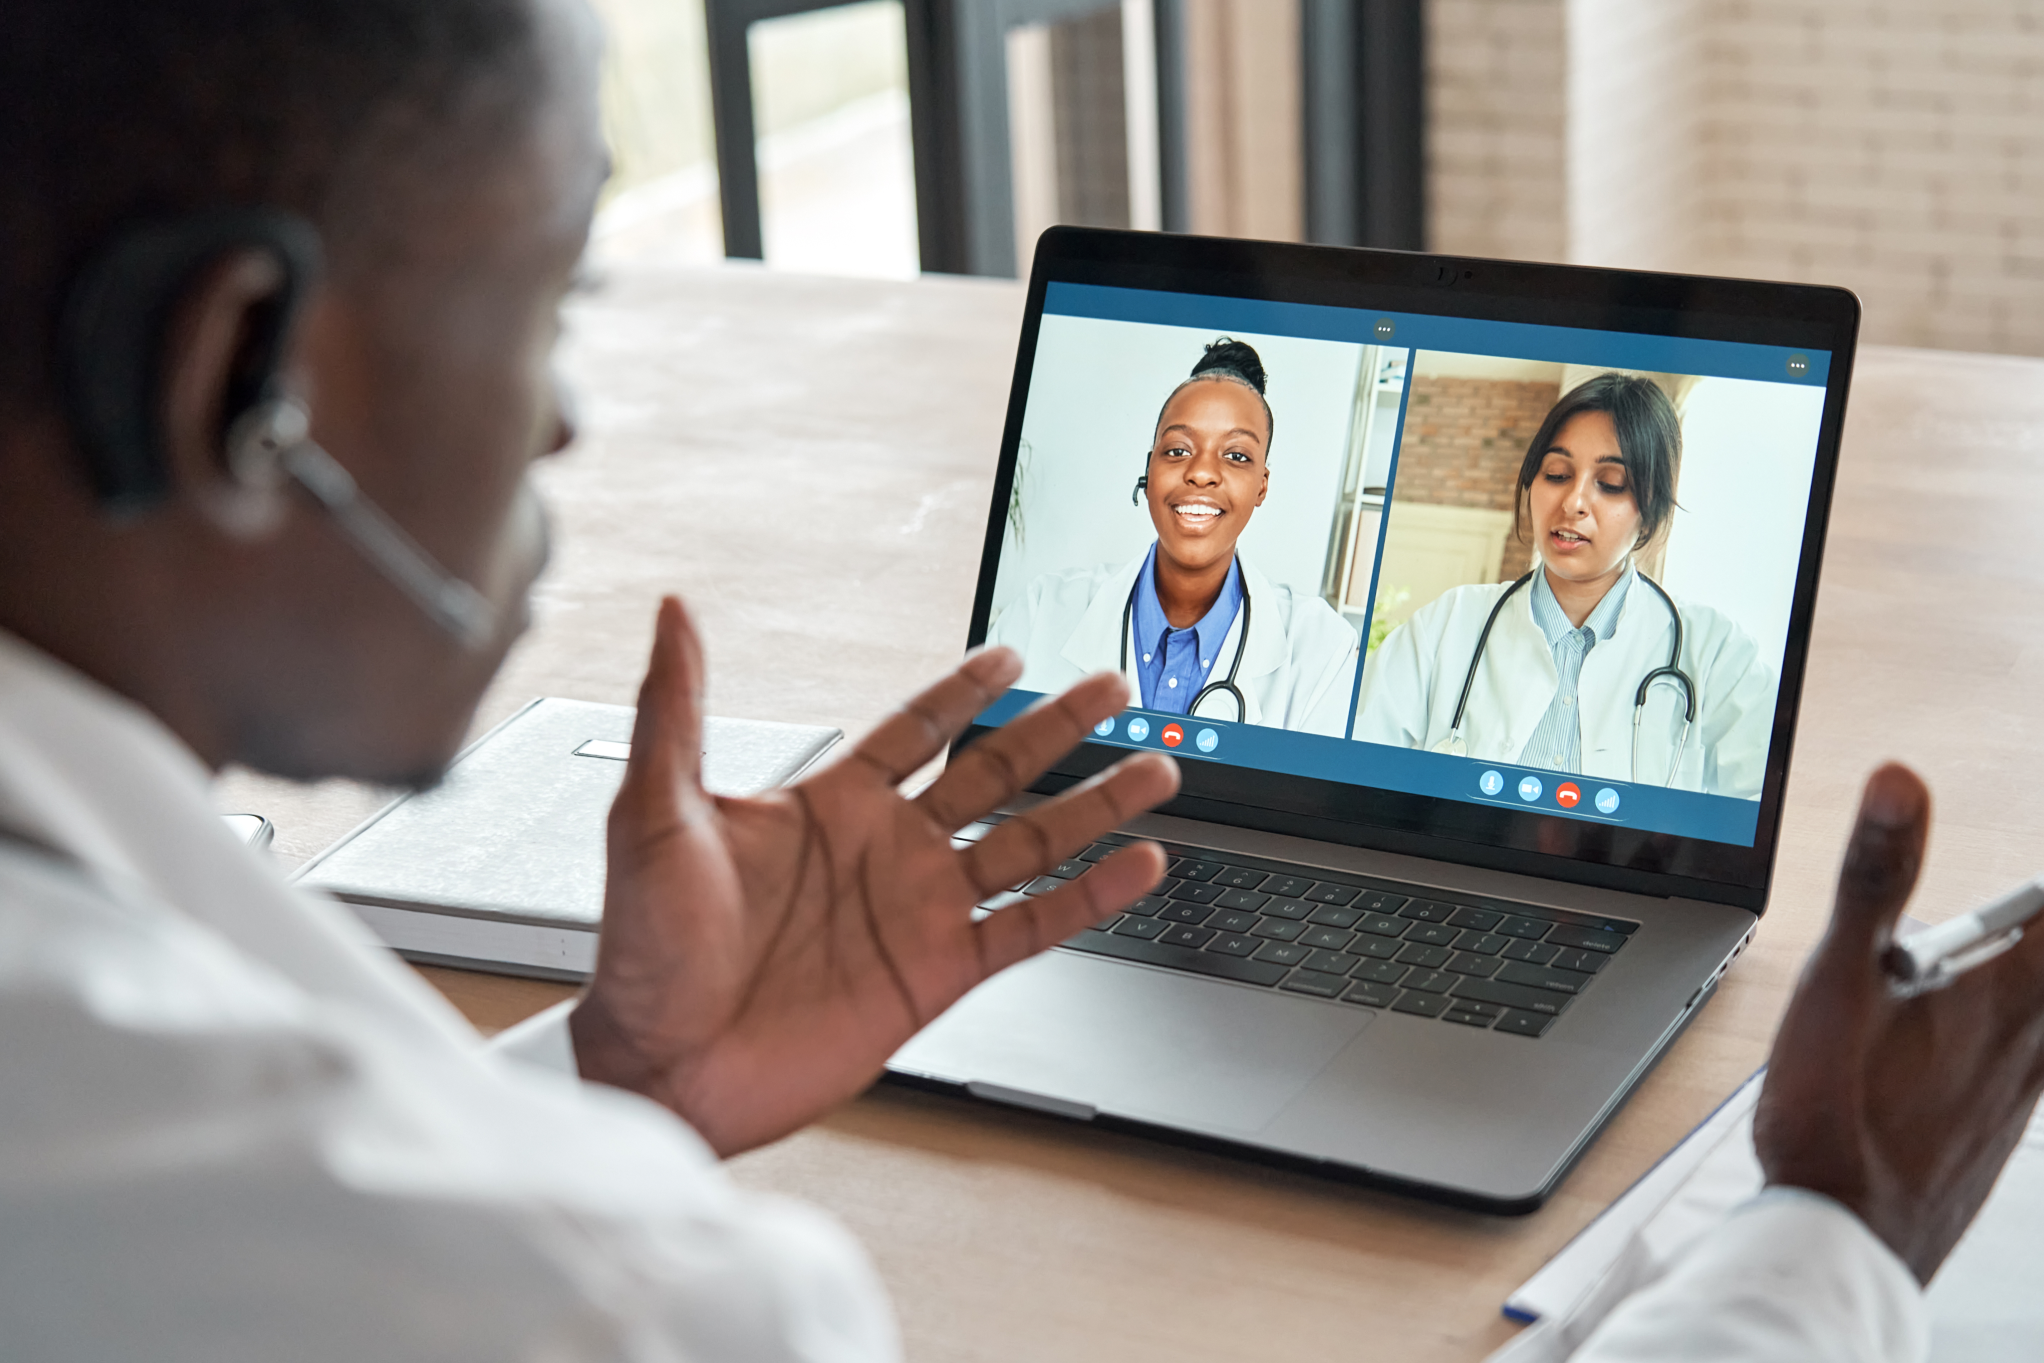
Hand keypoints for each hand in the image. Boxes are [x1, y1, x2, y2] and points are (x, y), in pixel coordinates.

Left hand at [569, 597, 1180, 1155]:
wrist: (660, 1065)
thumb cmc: (641, 946)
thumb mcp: (654, 811)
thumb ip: (676, 708)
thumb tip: (674, 613)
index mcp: (827, 804)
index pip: (914, 730)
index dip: (963, 690)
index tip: (1009, 654)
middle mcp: (884, 851)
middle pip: (993, 773)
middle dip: (1055, 730)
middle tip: (1112, 688)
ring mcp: (917, 911)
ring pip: (1028, 844)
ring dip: (1092, 807)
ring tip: (1156, 769)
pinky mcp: (937, 974)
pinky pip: (1030, 927)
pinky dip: (1088, 898)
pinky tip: (1135, 867)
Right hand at [1755, 763, 2043, 1281]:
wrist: (1843, 1234)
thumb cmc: (1838, 1114)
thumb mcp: (1839, 975)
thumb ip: (1874, 875)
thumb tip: (1901, 783)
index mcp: (2008, 988)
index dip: (2031, 899)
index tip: (2041, 871)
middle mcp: (2035, 1036)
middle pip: (2040, 960)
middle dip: (2020, 934)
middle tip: (1975, 932)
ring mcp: (2027, 1085)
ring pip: (2038, 1018)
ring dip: (2016, 979)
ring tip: (1971, 965)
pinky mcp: (2005, 1122)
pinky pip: (2030, 1058)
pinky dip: (2012, 1028)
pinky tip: (1962, 1032)